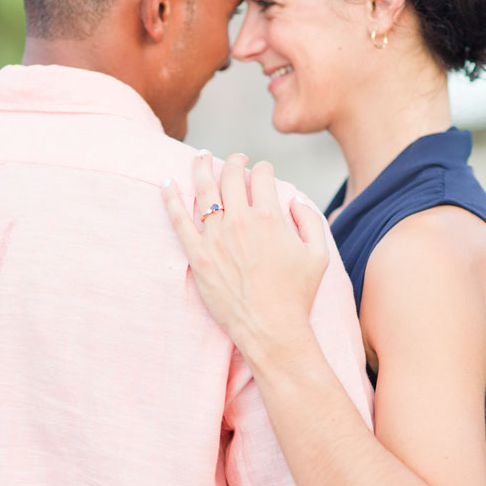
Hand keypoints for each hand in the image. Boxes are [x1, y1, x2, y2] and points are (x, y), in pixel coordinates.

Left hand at [162, 151, 329, 357]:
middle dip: (234, 161)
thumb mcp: (318, 255)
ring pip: (203, 189)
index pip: (261, 176)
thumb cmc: (297, 295)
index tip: (263, 171)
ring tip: (200, 157)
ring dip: (201, 167)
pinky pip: (178, 220)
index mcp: (269, 217)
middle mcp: (239, 221)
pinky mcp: (197, 256)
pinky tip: (166, 183)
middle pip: (231, 176)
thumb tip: (296, 200)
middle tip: (236, 159)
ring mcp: (215, 238)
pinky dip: (170, 199)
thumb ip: (311, 220)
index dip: (263, 168)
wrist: (270, 329)